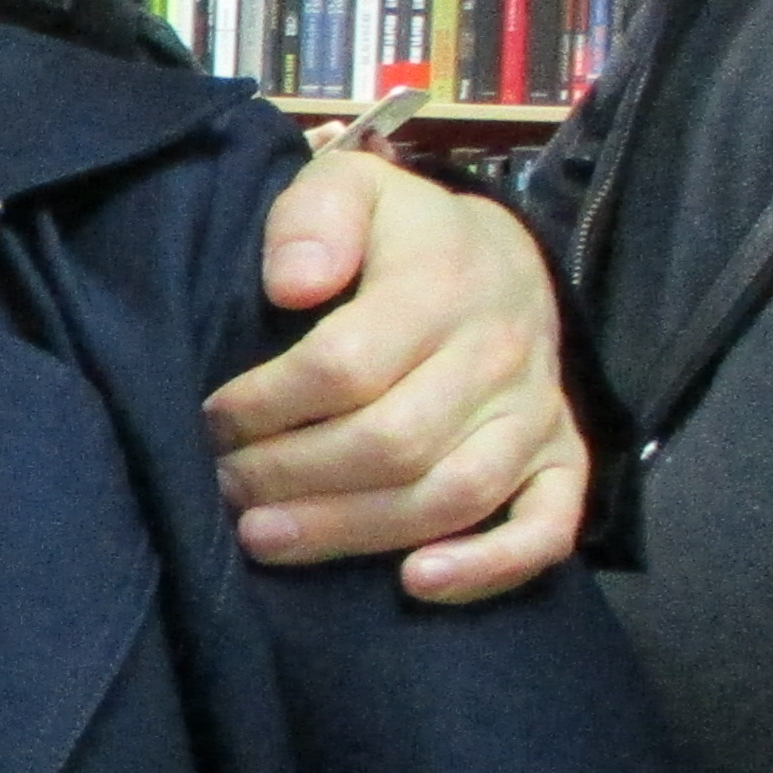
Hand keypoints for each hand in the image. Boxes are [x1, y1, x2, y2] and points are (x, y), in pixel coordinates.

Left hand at [203, 152, 585, 603]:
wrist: (496, 255)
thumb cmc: (396, 233)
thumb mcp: (347, 188)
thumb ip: (312, 218)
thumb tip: (290, 286)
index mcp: (442, 285)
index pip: (345, 365)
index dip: (265, 405)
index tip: (212, 420)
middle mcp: (498, 355)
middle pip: (392, 442)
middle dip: (291, 476)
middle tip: (225, 489)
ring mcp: (534, 413)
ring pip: (450, 495)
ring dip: (353, 530)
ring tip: (267, 539)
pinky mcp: (560, 458)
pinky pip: (546, 528)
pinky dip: (488, 567)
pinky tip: (416, 585)